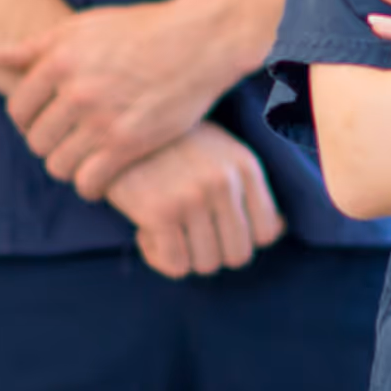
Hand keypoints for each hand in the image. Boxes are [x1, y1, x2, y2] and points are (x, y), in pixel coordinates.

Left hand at [0, 0, 231, 197]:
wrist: (199, 40)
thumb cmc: (141, 30)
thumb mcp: (84, 26)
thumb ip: (36, 45)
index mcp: (58, 60)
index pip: (18, 110)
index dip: (29, 121)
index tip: (46, 124)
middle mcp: (75, 91)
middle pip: (37, 141)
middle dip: (49, 146)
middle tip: (69, 144)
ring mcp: (101, 119)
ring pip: (59, 165)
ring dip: (68, 168)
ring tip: (84, 161)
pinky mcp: (129, 143)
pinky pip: (89, 181)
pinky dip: (90, 186)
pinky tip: (100, 179)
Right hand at [102, 122, 285, 278]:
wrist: (111, 124)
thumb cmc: (168, 145)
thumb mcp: (218, 153)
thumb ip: (248, 188)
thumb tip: (279, 231)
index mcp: (244, 166)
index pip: (267, 233)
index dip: (242, 240)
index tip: (216, 231)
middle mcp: (224, 182)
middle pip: (238, 255)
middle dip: (212, 253)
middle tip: (187, 235)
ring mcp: (193, 197)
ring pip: (206, 264)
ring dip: (183, 256)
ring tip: (165, 229)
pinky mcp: (160, 211)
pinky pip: (175, 265)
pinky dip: (159, 257)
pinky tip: (145, 232)